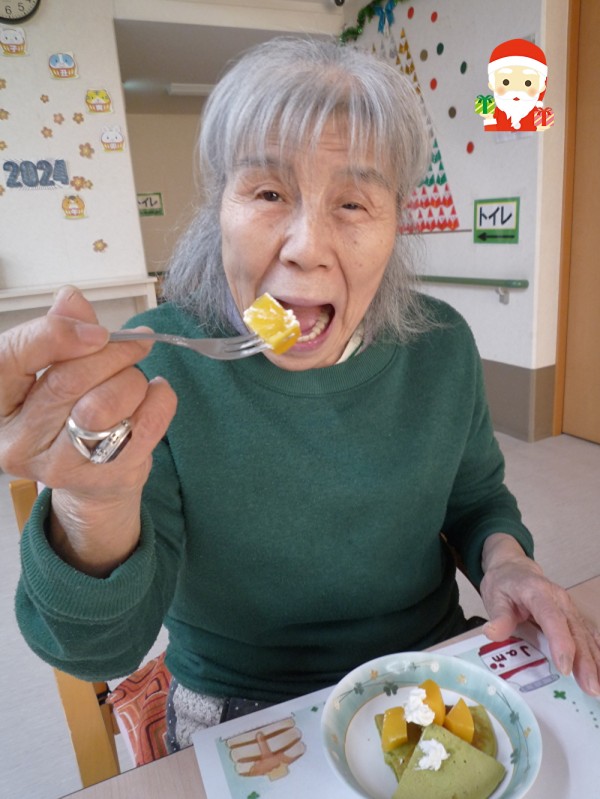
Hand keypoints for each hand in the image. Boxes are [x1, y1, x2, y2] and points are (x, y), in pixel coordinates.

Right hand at [0, 286, 176, 572]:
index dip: (57, 335)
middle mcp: (19, 441)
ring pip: (104, 406)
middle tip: (136, 342)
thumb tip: (70, 300)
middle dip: (112, 353)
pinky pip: (144, 427)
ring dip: (133, 379)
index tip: (97, 330)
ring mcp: (60, 466)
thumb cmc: (66, 414)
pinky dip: (159, 400)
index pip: (13, 358)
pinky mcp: (104, 478)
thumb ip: (60, 333)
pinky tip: (155, 393)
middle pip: (67, 381)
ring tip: (136, 377)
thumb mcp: (51, 371)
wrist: (89, 480)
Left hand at [480, 534, 599, 696]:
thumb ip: (498, 616)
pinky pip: (588, 635)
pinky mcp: (573, 616)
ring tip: (596, 687)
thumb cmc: (504, 584)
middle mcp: (560, 600)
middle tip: (591, 688)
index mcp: (538, 592)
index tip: (564, 668)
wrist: (515, 569)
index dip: (560, 643)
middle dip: (585, 661)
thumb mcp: (494, 596)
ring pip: (586, 635)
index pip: (552, 618)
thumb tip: (492, 633)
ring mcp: (570, 608)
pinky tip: (599, 671)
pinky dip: (596, 652)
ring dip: (594, 661)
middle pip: (575, 630)